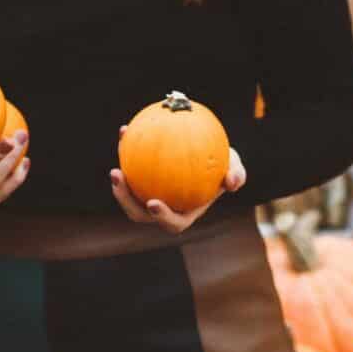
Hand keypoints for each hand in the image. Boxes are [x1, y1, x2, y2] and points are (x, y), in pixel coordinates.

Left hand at [110, 136, 245, 235]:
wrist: (208, 155)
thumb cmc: (223, 164)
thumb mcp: (235, 166)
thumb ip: (236, 174)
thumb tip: (231, 181)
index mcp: (185, 212)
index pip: (173, 222)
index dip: (161, 216)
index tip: (153, 202)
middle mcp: (165, 207)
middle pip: (140, 213)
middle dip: (125, 199)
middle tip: (118, 176)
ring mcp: (149, 194)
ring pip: (129, 194)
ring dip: (118, 182)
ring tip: (115, 163)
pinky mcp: (140, 179)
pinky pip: (130, 167)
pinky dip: (126, 149)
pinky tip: (124, 130)